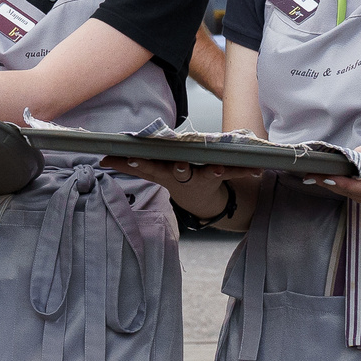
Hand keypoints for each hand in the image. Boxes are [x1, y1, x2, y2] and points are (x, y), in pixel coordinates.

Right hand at [101, 157, 250, 212]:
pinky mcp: (222, 177)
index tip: (132, 158)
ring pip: (208, 173)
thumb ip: (128, 164)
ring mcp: (203, 178)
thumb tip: (103, 158)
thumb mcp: (151, 172)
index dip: (140, 164)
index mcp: (166, 172)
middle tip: (180, 167)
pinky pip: (235, 172)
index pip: (149, 168)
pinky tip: (257, 169)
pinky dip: (245, 171)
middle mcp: (184, 176)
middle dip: (180, 169)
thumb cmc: (175, 177)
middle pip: (180, 172)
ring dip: (215, 172)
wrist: (202, 202)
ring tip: (219, 170)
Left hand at [317, 131, 360, 206]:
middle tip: (311, 175)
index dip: (343, 183)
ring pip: (352, 196)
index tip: (325, 177)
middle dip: (332, 183)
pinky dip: (342, 188)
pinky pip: (355, 196)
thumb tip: (349, 159)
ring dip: (335, 186)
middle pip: (354, 193)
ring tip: (317, 176)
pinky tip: (331, 179)